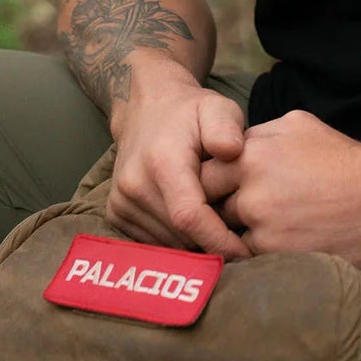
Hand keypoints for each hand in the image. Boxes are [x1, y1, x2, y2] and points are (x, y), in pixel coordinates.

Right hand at [107, 62, 250, 260]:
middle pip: (180, 236)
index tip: (245, 253)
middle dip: (210, 242)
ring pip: (167, 243)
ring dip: (193, 243)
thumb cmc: (190, 112)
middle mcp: (134, 184)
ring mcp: (121, 201)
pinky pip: (152, 241)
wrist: (148, 108)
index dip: (217, 240)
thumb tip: (232, 150)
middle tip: (238, 233)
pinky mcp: (115, 212)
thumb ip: (226, 127)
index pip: (188, 216)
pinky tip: (191, 221)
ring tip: (215, 222)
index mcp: (162, 161)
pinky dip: (174, 239)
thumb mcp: (216, 107)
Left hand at [198, 110, 360, 269]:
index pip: (204, 174)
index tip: (217, 188)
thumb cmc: (338, 157)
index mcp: (250, 155)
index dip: (209, 182)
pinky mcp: (278, 256)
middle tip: (227, 211)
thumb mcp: (296, 124)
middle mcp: (250, 193)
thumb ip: (257, 135)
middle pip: (211, 208)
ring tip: (253, 230)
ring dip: (237, 234)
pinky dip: (257, 252)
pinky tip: (272, 244)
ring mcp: (263, 228)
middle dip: (217, 210)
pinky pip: (251, 257)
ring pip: (229, 236)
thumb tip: (232, 146)